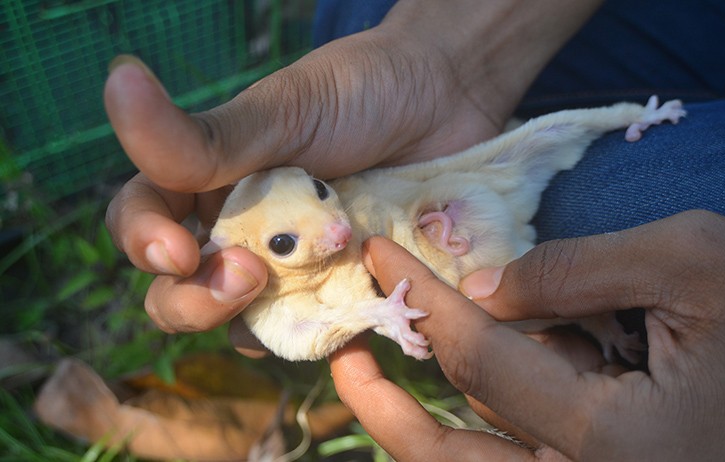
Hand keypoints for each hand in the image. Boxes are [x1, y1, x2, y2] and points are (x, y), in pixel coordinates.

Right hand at [104, 1, 602, 349]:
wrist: (448, 99)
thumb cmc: (361, 92)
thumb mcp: (281, 113)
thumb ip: (204, 136)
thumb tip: (116, 80)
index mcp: (208, 182)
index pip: (143, 223)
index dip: (144, 244)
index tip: (178, 251)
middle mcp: (239, 230)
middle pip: (180, 290)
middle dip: (194, 300)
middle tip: (247, 277)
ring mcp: (290, 267)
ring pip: (239, 322)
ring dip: (249, 323)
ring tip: (297, 293)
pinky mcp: (339, 290)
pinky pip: (309, 331)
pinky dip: (314, 336)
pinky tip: (338, 323)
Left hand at [331, 210, 724, 460]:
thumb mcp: (694, 261)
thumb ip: (577, 271)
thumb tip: (487, 290)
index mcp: (614, 441)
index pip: (480, 359)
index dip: (424, 301)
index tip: (379, 255)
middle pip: (454, 461)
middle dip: (387, 411)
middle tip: (344, 363)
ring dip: (422, 425)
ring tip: (373, 375)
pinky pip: (525, 457)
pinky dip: (483, 424)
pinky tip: (468, 375)